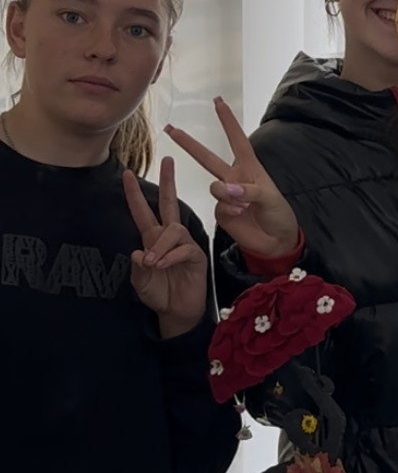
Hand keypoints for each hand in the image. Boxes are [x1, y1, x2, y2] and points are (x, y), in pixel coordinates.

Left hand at [123, 158, 209, 338]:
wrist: (176, 312)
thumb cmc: (158, 294)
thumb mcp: (140, 282)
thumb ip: (138, 268)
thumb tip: (140, 252)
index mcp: (152, 239)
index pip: (142, 211)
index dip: (134, 194)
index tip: (126, 174)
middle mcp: (169, 237)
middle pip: (169, 203)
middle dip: (168, 182)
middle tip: (168, 160)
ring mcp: (184, 245)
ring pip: (173, 229)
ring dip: (161, 244)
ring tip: (154, 262)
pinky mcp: (196, 256)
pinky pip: (184, 248)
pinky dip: (172, 256)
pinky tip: (164, 265)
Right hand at [164, 97, 300, 258]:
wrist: (276, 241)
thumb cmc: (278, 214)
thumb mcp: (271, 199)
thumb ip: (249, 190)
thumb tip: (227, 187)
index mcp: (250, 168)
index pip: (237, 140)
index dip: (228, 121)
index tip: (218, 101)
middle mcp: (235, 178)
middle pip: (208, 157)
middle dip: (189, 143)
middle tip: (170, 128)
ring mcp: (226, 196)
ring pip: (214, 186)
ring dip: (226, 194)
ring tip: (244, 205)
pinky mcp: (221, 212)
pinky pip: (218, 206)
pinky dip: (229, 210)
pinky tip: (240, 215)